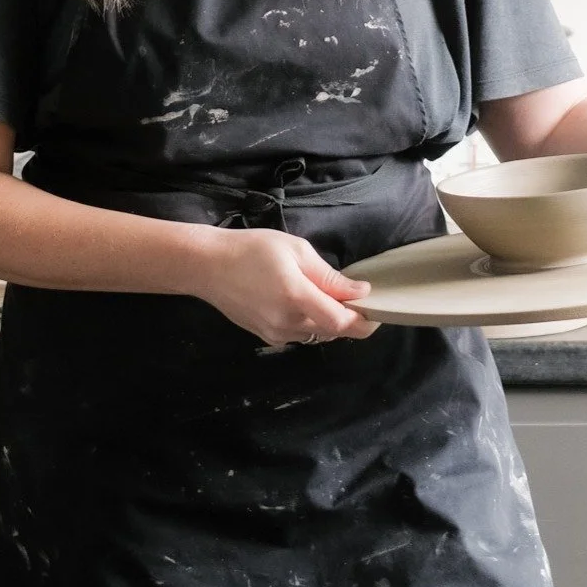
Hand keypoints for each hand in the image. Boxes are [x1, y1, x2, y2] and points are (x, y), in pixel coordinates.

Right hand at [195, 227, 378, 346]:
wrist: (209, 266)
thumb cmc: (253, 249)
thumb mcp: (296, 251)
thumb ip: (329, 276)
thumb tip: (359, 292)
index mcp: (297, 298)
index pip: (342, 322)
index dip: (364, 321)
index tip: (376, 310)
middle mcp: (288, 323)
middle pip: (332, 331)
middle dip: (348, 318)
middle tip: (354, 297)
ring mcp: (275, 334)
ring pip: (316, 334)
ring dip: (328, 321)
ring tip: (325, 295)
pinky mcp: (266, 337)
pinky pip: (299, 335)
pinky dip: (309, 322)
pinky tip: (302, 302)